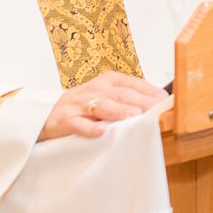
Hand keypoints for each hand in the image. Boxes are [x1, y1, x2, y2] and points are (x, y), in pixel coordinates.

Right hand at [38, 71, 166, 141]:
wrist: (47, 113)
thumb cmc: (85, 105)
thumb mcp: (107, 95)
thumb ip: (129, 98)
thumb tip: (159, 103)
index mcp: (108, 81)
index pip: (133, 84)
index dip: (149, 91)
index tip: (165, 99)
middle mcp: (95, 89)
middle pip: (121, 94)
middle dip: (141, 101)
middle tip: (156, 108)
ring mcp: (79, 104)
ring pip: (102, 106)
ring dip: (119, 110)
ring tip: (134, 115)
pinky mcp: (64, 120)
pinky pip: (78, 123)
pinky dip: (89, 127)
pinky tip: (100, 131)